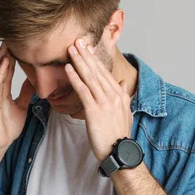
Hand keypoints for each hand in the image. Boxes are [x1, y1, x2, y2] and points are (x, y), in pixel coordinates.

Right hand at [0, 41, 35, 152]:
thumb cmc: (7, 127)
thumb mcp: (22, 106)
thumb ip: (25, 93)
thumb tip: (34, 81)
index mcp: (3, 89)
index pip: (9, 68)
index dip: (15, 54)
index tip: (22, 41)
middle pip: (2, 65)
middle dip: (7, 50)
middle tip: (14, 34)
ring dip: (2, 56)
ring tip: (8, 42)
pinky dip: (0, 72)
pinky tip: (5, 62)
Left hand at [65, 38, 131, 161]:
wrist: (119, 152)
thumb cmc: (119, 135)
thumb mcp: (125, 112)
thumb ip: (123, 95)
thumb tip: (123, 83)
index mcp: (121, 95)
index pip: (106, 73)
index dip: (95, 59)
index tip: (87, 48)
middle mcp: (114, 95)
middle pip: (97, 71)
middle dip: (86, 55)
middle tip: (77, 41)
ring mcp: (105, 102)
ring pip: (90, 77)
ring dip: (79, 62)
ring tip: (71, 50)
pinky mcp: (95, 111)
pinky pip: (83, 90)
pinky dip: (75, 78)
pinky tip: (68, 69)